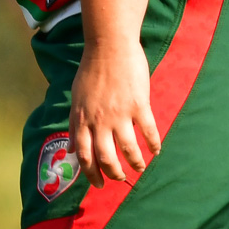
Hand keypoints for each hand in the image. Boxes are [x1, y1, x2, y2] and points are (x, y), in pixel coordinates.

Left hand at [69, 38, 160, 187]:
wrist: (109, 45)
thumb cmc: (91, 70)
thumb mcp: (76, 99)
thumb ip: (74, 125)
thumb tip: (71, 150)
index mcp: (81, 119)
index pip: (84, 156)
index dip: (91, 174)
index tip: (99, 183)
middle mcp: (99, 120)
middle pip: (106, 158)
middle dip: (114, 174)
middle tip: (121, 178)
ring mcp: (120, 113)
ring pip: (129, 150)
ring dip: (136, 163)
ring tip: (140, 168)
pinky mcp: (138, 104)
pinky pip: (148, 131)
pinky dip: (154, 144)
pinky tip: (156, 150)